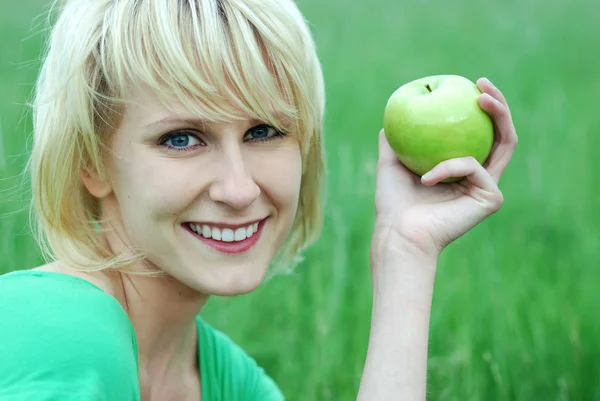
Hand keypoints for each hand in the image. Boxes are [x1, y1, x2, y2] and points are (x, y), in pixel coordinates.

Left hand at [372, 77, 517, 261]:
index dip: (481, 108)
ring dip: (498, 115)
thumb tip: (393, 116)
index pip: (479, 134)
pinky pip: (472, 166)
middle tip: (483, 84)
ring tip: (479, 97)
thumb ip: (395, 140)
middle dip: (500, 104)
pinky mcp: (491, 198)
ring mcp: (488, 187)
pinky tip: (425, 178)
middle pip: (502, 134)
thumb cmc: (392, 203)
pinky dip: (447, 166)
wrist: (398, 233)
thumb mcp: (391, 162)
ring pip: (504, 144)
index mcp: (461, 170)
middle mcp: (480, 177)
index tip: (468, 83)